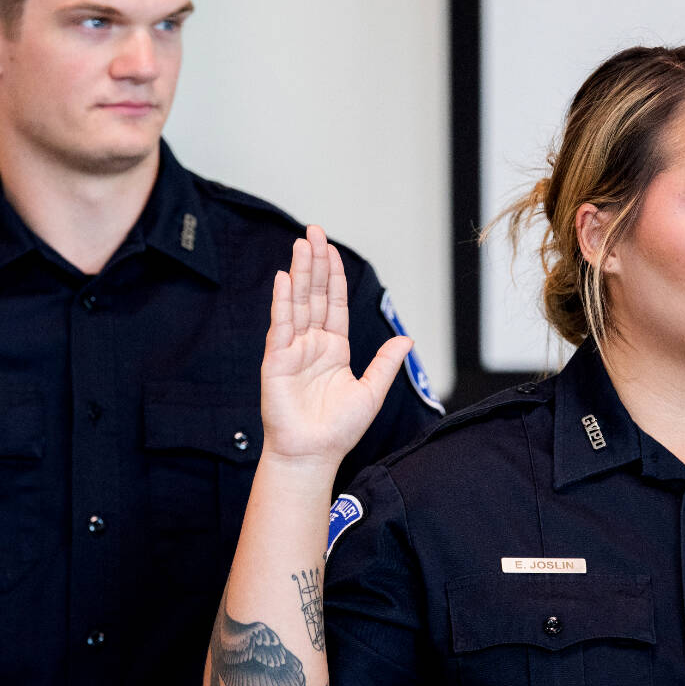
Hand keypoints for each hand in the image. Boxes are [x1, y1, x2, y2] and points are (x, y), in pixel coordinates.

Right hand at [260, 226, 413, 468]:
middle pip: (314, 295)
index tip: (332, 250)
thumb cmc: (339, 430)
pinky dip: (283, 302)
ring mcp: (293, 350)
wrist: (313, 454)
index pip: (334, 304)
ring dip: (299, 273)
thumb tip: (407, 338)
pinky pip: (281, 326)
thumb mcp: (372, 392)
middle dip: (315, 263)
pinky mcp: (277, 361)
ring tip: (301, 244)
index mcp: (334, 349)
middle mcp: (312, 345)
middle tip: (314, 231)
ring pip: (297, 303)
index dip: (334, 277)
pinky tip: (284, 279)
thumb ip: (387, 363)